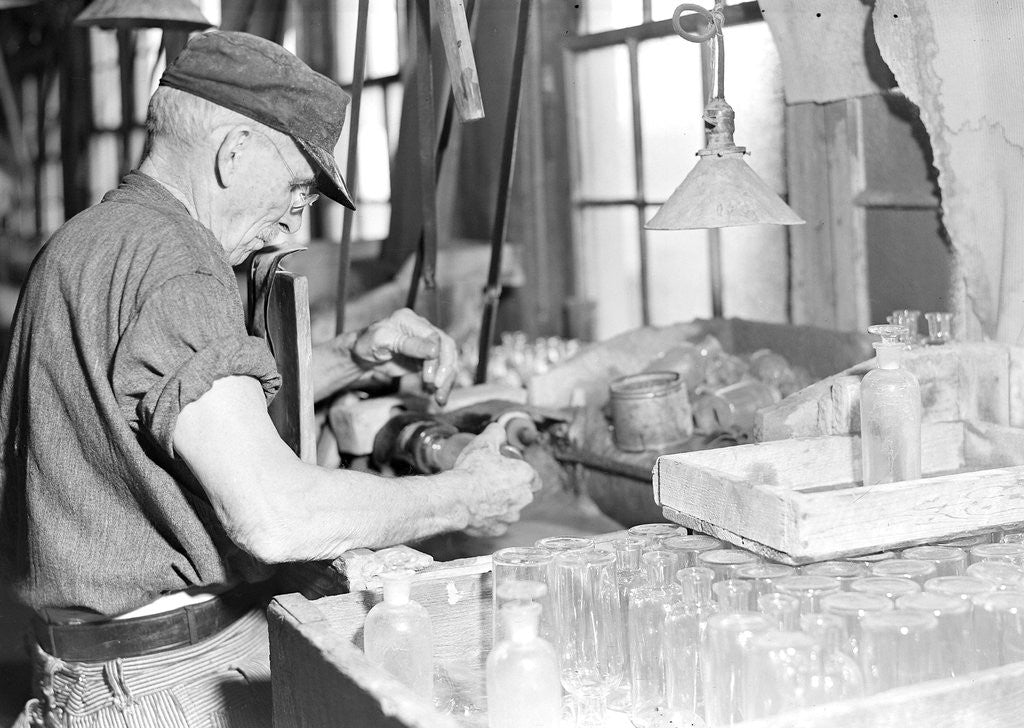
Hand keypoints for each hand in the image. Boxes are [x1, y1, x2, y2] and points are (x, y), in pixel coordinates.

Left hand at [351, 308, 458, 404]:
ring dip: (447, 379)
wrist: (362, 355)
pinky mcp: (428, 357)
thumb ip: (407, 344)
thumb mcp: (381, 341)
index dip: (436, 358)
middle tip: (437, 387)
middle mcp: (422, 329)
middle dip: (445, 370)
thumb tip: (435, 348)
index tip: (431, 378)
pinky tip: (438, 396)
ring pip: (448, 359)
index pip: (435, 336)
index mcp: (410, 320)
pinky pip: (442, 369)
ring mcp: (427, 343)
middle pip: (447, 347)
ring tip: (440, 397)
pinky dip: (443, 383)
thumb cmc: (366, 345)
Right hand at [451, 423, 539, 537]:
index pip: (535, 478)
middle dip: (512, 490)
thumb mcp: (483, 443)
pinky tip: (478, 510)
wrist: (455, 498)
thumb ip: (495, 433)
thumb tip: (498, 428)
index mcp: (525, 476)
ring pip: (511, 510)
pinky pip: (497, 524)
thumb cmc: (471, 471)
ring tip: (483, 497)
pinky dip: (490, 519)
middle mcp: (523, 498)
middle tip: (494, 483)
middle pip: (524, 494)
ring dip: (502, 505)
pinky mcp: (498, 529)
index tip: (513, 474)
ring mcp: (511, 516)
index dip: (524, 476)